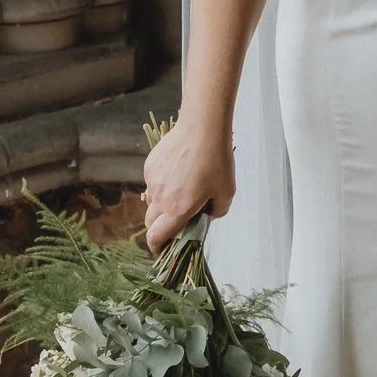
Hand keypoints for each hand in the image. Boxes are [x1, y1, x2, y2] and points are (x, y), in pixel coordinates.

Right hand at [142, 117, 234, 248]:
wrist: (202, 128)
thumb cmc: (217, 160)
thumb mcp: (226, 192)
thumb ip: (216, 211)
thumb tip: (207, 215)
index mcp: (177, 209)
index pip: (156, 237)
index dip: (157, 247)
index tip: (162, 249)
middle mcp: (160, 198)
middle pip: (150, 222)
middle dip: (159, 227)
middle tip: (175, 221)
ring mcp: (152, 181)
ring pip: (151, 200)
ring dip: (162, 204)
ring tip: (182, 190)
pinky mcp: (150, 165)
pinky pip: (152, 182)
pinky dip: (162, 184)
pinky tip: (178, 171)